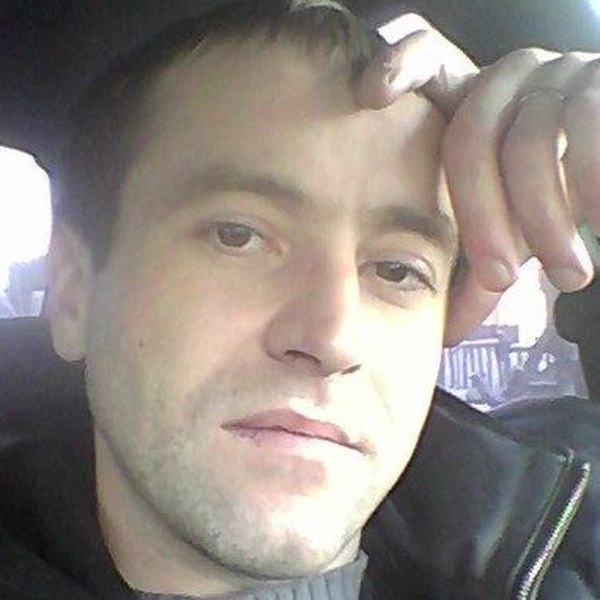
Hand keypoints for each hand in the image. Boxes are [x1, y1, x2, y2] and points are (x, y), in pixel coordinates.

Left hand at [356, 15, 599, 344]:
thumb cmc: (552, 198)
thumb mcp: (510, 226)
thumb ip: (475, 263)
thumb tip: (444, 336)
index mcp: (472, 104)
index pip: (429, 65)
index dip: (399, 69)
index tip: (369, 95)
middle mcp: (507, 80)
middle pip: (469, 139)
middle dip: (481, 217)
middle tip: (499, 278)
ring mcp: (557, 77)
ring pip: (529, 145)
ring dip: (544, 219)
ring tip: (568, 274)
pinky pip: (588, 131)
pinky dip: (589, 183)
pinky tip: (599, 219)